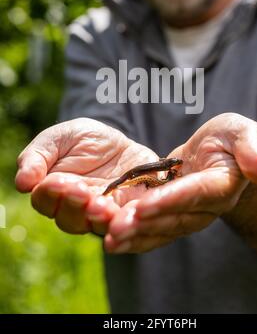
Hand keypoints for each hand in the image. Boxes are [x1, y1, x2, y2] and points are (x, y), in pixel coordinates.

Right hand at [16, 118, 158, 234]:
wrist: (124, 143)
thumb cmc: (87, 139)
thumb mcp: (61, 137)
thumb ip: (38, 156)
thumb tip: (22, 183)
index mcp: (54, 192)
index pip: (44, 201)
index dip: (49, 194)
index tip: (56, 180)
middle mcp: (76, 209)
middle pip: (68, 220)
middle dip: (74, 206)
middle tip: (81, 190)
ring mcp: (102, 214)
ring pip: (96, 226)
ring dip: (97, 218)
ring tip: (101, 205)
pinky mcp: (127, 213)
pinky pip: (124, 225)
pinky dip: (122, 223)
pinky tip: (123, 214)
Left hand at [104, 113, 256, 253]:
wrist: (217, 154)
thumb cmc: (230, 139)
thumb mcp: (243, 133)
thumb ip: (252, 150)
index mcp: (220, 186)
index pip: (194, 194)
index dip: (170, 201)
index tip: (143, 206)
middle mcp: (203, 207)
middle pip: (172, 218)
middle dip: (144, 223)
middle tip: (115, 228)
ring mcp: (186, 214)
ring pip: (160, 229)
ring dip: (134, 235)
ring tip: (108, 239)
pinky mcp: (169, 215)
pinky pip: (152, 228)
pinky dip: (132, 234)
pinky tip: (109, 237)